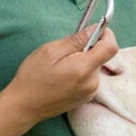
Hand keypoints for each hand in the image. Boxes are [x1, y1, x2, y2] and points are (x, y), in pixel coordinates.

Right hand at [1, 26, 120, 124]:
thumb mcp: (50, 51)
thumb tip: (95, 29)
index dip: (106, 35)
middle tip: (66, 51)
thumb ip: (76, 40)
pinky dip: (80, 71)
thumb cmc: (33, 77)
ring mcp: (90, 92)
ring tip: (61, 66)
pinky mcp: (86, 97)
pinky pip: (89, 77)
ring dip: (83, 60)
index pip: (111, 47)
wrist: (25, 106)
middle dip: (88, 48)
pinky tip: (63, 76)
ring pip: (95, 66)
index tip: (95, 30)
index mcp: (83, 69)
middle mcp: (92, 83)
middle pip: (102, 56)